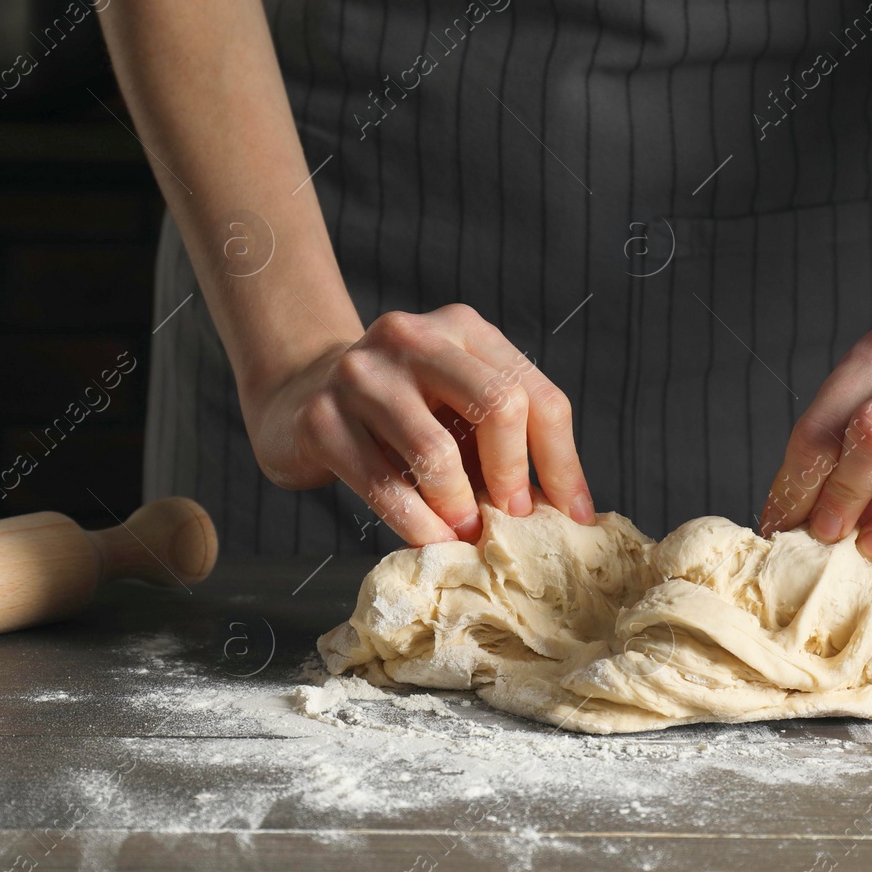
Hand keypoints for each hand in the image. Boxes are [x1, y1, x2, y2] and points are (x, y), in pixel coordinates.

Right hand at [247, 304, 594, 544]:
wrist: (297, 395)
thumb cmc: (397, 414)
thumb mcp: (455, 410)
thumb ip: (502, 443)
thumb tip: (566, 511)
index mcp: (463, 329)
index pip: (534, 393)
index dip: (561, 461)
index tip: (573, 517)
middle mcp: (413, 337)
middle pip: (499, 404)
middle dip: (513, 476)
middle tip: (512, 521)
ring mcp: (361, 374)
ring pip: (437, 451)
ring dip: (460, 508)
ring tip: (466, 535)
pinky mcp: (321, 418)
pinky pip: (383, 483)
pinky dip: (417, 524)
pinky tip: (431, 542)